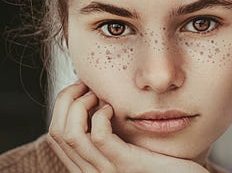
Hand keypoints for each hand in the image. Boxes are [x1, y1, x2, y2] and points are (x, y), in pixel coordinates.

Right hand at [47, 80, 208, 172]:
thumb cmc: (156, 159)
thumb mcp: (123, 145)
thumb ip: (105, 134)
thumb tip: (91, 101)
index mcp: (87, 165)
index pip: (56, 134)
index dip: (62, 105)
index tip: (81, 88)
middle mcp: (91, 171)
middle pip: (58, 131)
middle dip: (67, 99)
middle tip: (86, 85)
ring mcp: (107, 171)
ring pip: (72, 133)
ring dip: (81, 104)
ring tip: (98, 95)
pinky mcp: (127, 164)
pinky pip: (100, 137)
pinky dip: (101, 116)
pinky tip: (112, 108)